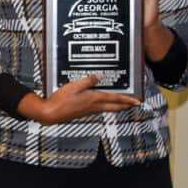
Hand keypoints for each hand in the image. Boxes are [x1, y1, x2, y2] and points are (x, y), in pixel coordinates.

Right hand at [19, 73, 140, 124]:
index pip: (114, 99)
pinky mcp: (83, 112)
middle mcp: (93, 106)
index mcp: (93, 99)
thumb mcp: (73, 86)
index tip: (137, 101)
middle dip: (125, 105)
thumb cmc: (60, 100)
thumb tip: (100, 75)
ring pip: (108, 108)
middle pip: (114, 106)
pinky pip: (100, 109)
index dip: (127, 99)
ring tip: (123, 104)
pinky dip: (107, 107)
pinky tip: (104, 105)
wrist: (51, 113)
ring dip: (117, 106)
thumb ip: (88, 81)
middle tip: (134, 105)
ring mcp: (88, 110)